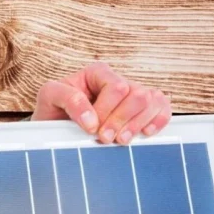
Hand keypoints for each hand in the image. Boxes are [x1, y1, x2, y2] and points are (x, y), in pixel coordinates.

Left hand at [30, 61, 171, 144]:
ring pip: (153, 101)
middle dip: (121, 120)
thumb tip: (92, 119)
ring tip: (120, 141)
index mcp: (97, 73)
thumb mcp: (50, 97)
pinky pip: (163, 108)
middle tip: (105, 138)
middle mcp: (117, 81)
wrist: (57, 127)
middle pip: (138, 95)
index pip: (116, 87)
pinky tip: (144, 134)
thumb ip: (68, 99)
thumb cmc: (54, 109)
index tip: (92, 128)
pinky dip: (158, 121)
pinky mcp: (143, 109)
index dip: (106, 110)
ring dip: (138, 124)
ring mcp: (133, 94)